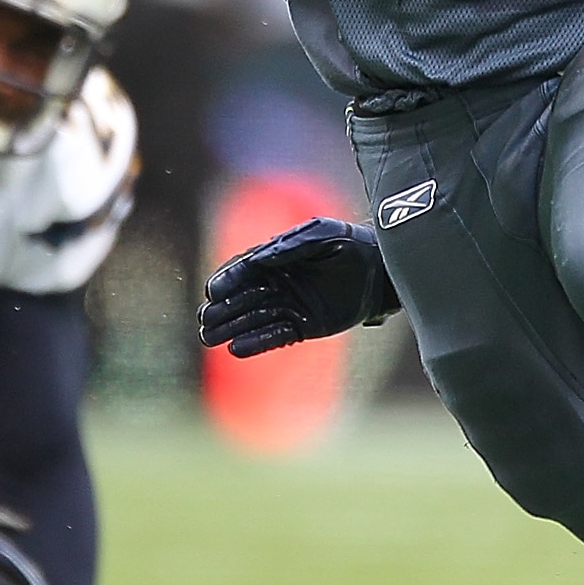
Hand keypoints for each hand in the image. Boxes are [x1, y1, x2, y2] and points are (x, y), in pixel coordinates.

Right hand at [199, 216, 399, 356]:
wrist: (379, 271)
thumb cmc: (350, 244)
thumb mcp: (323, 235)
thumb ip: (293, 244)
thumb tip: (262, 257)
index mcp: (276, 257)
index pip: (243, 269)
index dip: (227, 280)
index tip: (213, 290)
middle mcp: (276, 282)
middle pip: (241, 297)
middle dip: (221, 308)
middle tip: (204, 319)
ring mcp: (287, 305)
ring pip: (252, 318)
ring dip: (230, 327)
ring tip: (209, 338)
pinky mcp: (301, 325)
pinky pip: (274, 335)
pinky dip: (255, 342)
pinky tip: (236, 349)